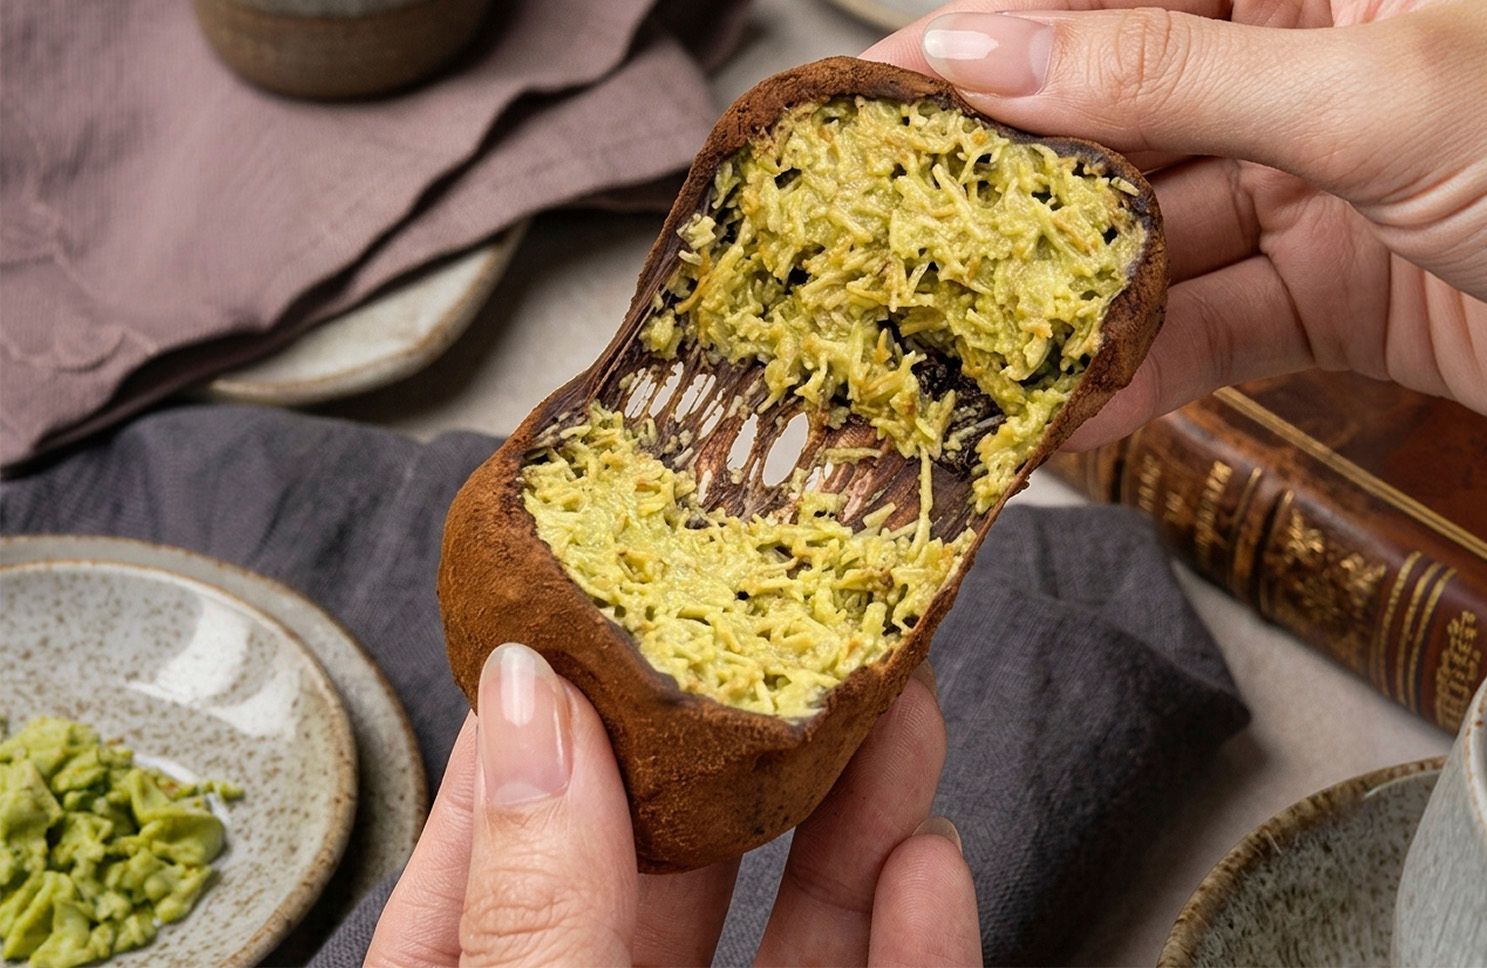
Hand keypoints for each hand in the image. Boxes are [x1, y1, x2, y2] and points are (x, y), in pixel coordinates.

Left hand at [366, 644, 979, 965]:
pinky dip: (921, 938)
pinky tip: (932, 861)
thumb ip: (536, 904)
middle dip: (745, 742)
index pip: (496, 849)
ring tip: (894, 706)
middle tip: (793, 628)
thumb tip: (531, 700)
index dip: (553, 723)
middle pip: (674, 868)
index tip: (608, 611)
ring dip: (857, 814)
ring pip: (798, 926)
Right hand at [866, 0, 1486, 448]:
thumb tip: (992, 54)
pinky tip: (1084, 408)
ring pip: (1146, 235)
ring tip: (977, 353)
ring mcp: (1306, 179)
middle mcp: (1295, 57)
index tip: (872, 103)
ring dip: (1070, 301)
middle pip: (1110, 116)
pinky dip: (1146, 367)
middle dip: (1014, 192)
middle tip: (900, 253)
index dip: (984, 43)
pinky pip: (1205, 323)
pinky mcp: (1325, 290)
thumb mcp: (1379, 92)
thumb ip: (1172, 76)